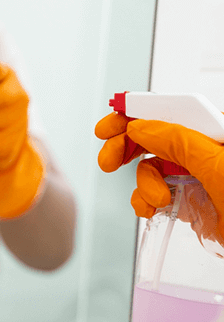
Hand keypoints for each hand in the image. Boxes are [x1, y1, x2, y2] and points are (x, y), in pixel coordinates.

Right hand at [95, 112, 223, 241]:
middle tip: (108, 160)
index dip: (137, 113)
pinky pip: (154, 193)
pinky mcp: (188, 200)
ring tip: (155, 200)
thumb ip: (183, 144)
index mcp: (216, 134)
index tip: (110, 124)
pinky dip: (145, 201)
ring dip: (143, 185)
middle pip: (156, 138)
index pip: (173, 112)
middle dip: (128, 148)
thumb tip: (144, 128)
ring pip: (150, 168)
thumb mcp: (221, 170)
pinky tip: (152, 208)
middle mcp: (204, 152)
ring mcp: (194, 176)